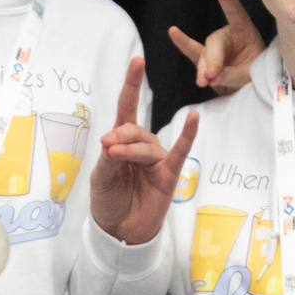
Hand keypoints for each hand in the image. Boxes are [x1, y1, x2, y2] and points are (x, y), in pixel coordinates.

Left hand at [88, 58, 196, 245]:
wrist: (119, 232)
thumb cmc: (109, 202)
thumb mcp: (100, 178)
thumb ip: (108, 159)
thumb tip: (113, 143)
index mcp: (122, 142)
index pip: (127, 109)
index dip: (132, 86)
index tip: (138, 62)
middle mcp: (141, 147)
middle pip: (134, 130)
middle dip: (121, 137)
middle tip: (108, 150)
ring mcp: (156, 160)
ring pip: (147, 145)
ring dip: (132, 150)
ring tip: (117, 158)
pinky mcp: (169, 174)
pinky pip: (180, 152)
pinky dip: (187, 136)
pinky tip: (193, 119)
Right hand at [165, 0, 264, 92]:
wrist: (250, 89)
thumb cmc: (255, 76)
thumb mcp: (249, 75)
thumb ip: (230, 74)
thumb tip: (208, 76)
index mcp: (245, 32)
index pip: (235, 12)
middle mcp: (229, 35)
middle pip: (215, 43)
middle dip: (213, 60)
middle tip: (211, 75)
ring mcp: (216, 47)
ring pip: (204, 55)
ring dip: (203, 69)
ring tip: (203, 82)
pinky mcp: (205, 58)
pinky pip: (192, 51)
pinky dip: (183, 44)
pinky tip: (173, 32)